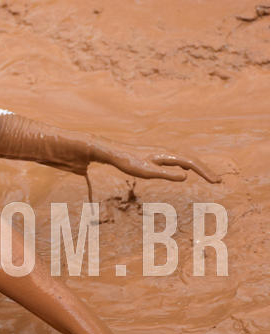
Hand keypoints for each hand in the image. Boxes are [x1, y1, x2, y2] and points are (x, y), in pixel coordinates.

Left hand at [100, 143, 219, 182]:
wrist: (115, 152)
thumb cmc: (130, 162)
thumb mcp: (148, 172)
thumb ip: (167, 174)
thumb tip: (187, 177)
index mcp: (168, 155)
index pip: (192, 163)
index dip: (205, 172)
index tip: (216, 181)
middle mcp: (168, 151)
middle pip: (192, 160)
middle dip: (206, 170)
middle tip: (218, 181)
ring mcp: (163, 152)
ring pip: (186, 159)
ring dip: (198, 167)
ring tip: (208, 177)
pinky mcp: (158, 154)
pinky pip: (178, 159)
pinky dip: (188, 165)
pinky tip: (186, 171)